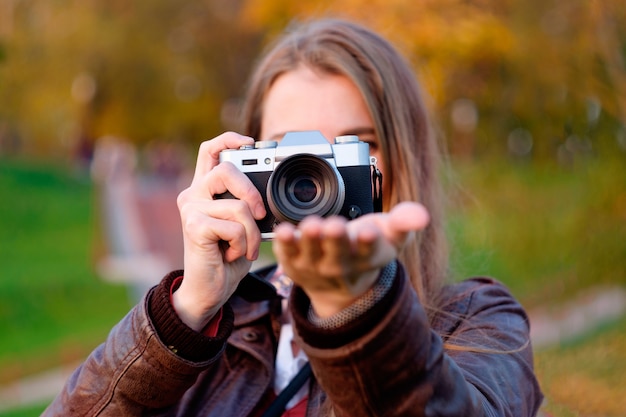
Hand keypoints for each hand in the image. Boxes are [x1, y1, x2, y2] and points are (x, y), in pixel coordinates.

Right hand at [173, 132, 266, 330]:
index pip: (209, 151)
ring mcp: (191, 209)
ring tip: (245, 247)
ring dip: (251, 232)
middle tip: (260, 214)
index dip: (228, 139)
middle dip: (251, 192)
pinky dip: (243, 244)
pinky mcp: (194, 226)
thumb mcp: (241, 225)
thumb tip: (266, 193)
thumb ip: (245, 204)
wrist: (209, 290)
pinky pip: (234, 227)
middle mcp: (193, 195)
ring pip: (238, 206)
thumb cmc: (227, 257)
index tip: (250, 142)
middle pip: (226, 169)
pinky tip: (232, 254)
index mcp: (204, 190)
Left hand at [272, 202, 429, 317]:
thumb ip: (405, 222)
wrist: (339, 287)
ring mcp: (314, 266)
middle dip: (336, 240)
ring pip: (311, 254)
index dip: (369, 242)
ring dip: (309, 241)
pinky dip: (283, 244)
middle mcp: (340, 265)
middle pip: (337, 253)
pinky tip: (282, 231)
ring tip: (310, 226)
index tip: (369, 232)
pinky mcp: (292, 262)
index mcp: (367, 257)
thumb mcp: (391, 237)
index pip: (369, 251)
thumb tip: (422, 215)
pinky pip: (287, 254)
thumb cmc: (367, 249)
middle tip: (334, 225)